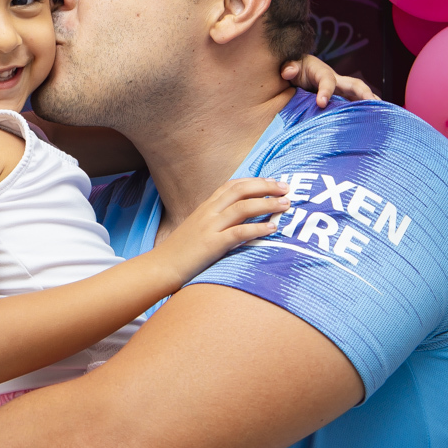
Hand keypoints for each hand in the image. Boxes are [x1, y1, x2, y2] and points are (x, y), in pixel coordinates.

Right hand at [155, 178, 289, 285]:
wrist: (161, 267)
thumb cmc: (181, 252)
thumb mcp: (198, 229)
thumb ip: (216, 220)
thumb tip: (240, 219)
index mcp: (205, 207)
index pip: (232, 185)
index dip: (255, 181)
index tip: (274, 182)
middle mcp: (208, 212)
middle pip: (240, 190)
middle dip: (266, 187)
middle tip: (286, 188)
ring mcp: (209, 227)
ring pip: (242, 208)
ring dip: (267, 204)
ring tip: (285, 205)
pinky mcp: (211, 245)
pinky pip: (238, 232)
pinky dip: (257, 228)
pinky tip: (272, 228)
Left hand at [281, 54, 379, 107]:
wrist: (298, 72)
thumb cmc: (295, 69)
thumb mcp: (290, 65)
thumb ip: (289, 67)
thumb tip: (288, 72)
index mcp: (322, 73)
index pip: (327, 80)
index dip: (326, 91)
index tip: (321, 103)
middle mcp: (337, 81)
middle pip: (355, 85)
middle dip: (364, 93)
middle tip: (372, 104)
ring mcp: (341, 91)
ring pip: (359, 96)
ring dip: (371, 104)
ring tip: (380, 116)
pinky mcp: (342, 100)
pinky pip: (355, 105)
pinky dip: (365, 112)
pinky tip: (371, 125)